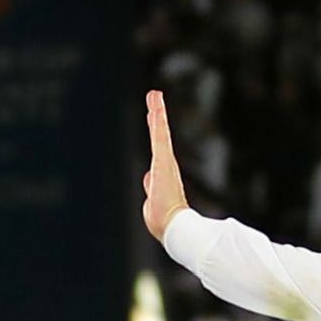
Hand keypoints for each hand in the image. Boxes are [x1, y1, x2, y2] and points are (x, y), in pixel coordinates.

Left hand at [142, 90, 188, 241]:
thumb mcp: (153, 201)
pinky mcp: (164, 159)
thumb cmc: (165, 219)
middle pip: (159, 134)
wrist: (172, 225)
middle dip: (156, 115)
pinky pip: (160, 134)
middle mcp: (165, 164)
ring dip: (156, 111)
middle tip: (154, 96)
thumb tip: (148, 177)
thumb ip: (151, 188)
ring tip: (153, 95)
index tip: (154, 118)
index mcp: (163, 172)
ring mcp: (165, 161)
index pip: (158, 147)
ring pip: (159, 131)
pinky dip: (158, 118)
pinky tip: (155, 103)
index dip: (157, 132)